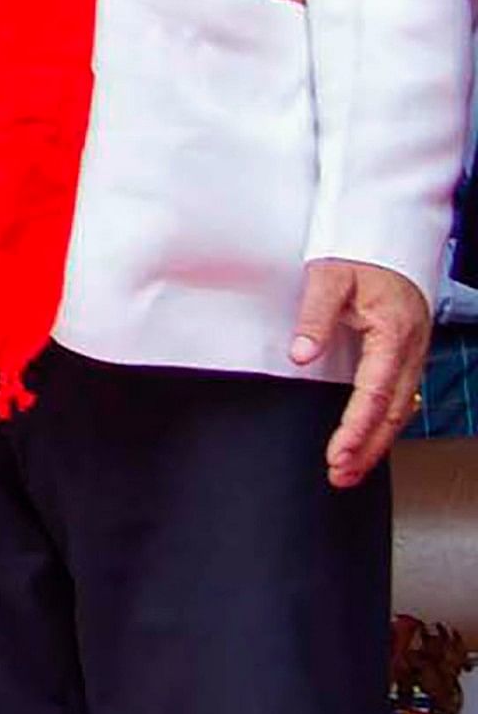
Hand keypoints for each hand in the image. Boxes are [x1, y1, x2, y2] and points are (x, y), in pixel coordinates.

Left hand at [292, 257, 430, 487]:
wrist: (387, 237)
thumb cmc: (359, 255)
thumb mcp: (328, 278)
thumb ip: (313, 317)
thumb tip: (300, 354)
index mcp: (393, 333)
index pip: (375, 394)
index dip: (356, 429)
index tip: (338, 454)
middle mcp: (410, 349)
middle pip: (393, 412)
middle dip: (368, 449)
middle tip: (341, 476)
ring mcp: (412, 353)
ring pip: (400, 409)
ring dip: (377, 442)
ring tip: (350, 470)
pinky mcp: (405, 354)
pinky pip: (400, 397)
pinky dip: (384, 424)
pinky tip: (369, 441)